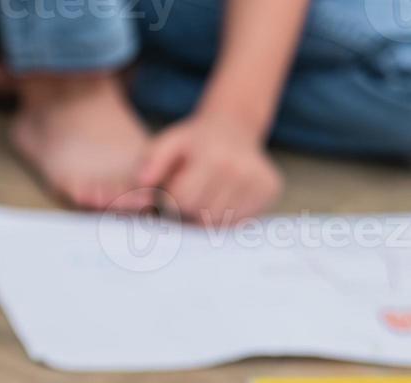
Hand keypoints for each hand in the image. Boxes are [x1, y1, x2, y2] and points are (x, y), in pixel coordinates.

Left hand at [136, 112, 282, 225]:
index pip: (183, 201)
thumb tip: (142, 188)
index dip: (171, 199)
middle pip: (201, 214)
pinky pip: (238, 221)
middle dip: (188, 209)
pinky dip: (225, 215)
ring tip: (204, 193)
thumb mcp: (167, 144)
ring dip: (205, 214)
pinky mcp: (271, 190)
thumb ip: (150, 163)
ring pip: (220, 222)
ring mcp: (260, 180)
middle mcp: (242, 169)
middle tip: (189, 191)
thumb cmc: (192, 143)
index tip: (171, 188)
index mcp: (214, 156)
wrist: (231, 129)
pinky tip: (221, 197)